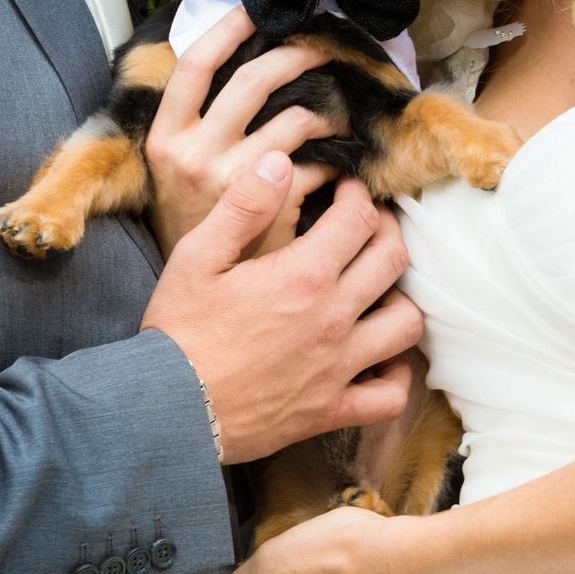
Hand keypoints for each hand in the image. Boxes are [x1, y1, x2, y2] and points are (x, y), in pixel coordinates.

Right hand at [142, 155, 421, 464]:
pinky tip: (379, 359)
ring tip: (378, 288)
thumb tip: (279, 162)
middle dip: (387, 230)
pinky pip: (389, 396)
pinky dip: (395, 376)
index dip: (358, 194)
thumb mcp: (197, 257)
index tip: (346, 190)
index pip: (359, 218)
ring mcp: (338, 367)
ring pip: (406, 324)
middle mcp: (332, 318)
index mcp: (302, 275)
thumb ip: (243, 205)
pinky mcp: (332, 410)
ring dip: (400, 298)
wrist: (168, 411)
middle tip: (368, 225)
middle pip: (393, 260)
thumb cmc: (178, 332)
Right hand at [145, 6, 342, 257]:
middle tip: (320, 50)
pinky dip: (336, 161)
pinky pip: (319, 165)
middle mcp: (195, 156)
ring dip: (325, 110)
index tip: (256, 9)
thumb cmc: (189, 249)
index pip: (194, 65)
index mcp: (165, 142)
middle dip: (294, 55)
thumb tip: (229, 75)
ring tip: (335, 113)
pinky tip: (341, 168)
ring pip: (295, 119)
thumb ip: (194, 136)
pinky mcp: (274, 210)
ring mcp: (234, 183)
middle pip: (253, 80)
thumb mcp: (170, 183)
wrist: (192, 336)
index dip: (226, 29)